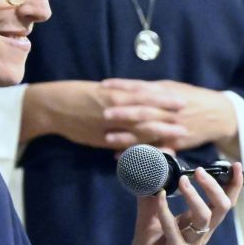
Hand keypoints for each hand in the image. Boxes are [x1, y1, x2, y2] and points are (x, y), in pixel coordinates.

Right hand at [20, 80, 186, 147]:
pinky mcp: (103, 137)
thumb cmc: (77, 95)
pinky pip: (125, 143)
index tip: (183, 101)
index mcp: (117, 93)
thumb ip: (119, 95)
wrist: (53, 105)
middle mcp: (117, 107)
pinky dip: (140, 148)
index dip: (165, 100)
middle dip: (169, 118)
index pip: (147, 96)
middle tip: (190, 122)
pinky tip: (152, 153)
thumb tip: (138, 98)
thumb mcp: (100, 91)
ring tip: (178, 138)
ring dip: (161, 133)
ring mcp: (111, 123)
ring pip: (140, 129)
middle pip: (149, 113)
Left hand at [100, 79, 238, 152]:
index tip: (104, 86)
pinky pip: (154, 149)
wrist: (218, 115)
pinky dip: (137, 152)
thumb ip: (153, 89)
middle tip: (104, 114)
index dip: (122, 87)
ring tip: (107, 137)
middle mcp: (169, 110)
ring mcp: (172, 127)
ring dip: (126, 136)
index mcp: (167, 93)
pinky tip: (121, 155)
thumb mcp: (174, 88)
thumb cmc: (193, 98)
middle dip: (124, 113)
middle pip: (144, 111)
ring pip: (147, 132)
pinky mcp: (175, 142)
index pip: (141, 88)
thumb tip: (128, 88)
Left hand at [115, 162, 243, 244]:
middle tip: (200, 170)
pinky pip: (176, 234)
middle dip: (215, 187)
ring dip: (195, 197)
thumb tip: (149, 173)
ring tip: (183, 181)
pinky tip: (159, 198)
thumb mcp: (150, 220)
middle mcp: (200, 235)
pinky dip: (167, 213)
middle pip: (221, 208)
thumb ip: (152, 199)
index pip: (223, 203)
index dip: (233, 185)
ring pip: (205, 219)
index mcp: (199, 226)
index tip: (235, 165)